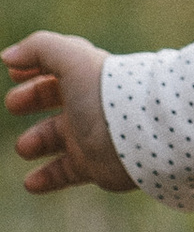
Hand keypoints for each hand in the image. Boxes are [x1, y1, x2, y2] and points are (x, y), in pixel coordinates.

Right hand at [5, 32, 135, 195]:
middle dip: (31, 100)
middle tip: (13, 104)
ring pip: (56, 138)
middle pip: (54, 100)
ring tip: (25, 148)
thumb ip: (39, 48)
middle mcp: (89, 105)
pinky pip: (65, 173)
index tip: (12, 71)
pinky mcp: (95, 166)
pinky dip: (46, 178)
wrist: (142, 137)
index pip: (58, 66)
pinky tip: (30, 183)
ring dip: (34, 142)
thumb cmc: (107, 93)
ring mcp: (91, 137)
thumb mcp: (72, 59)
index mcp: (87, 76)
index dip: (34, 66)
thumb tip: (8, 56)